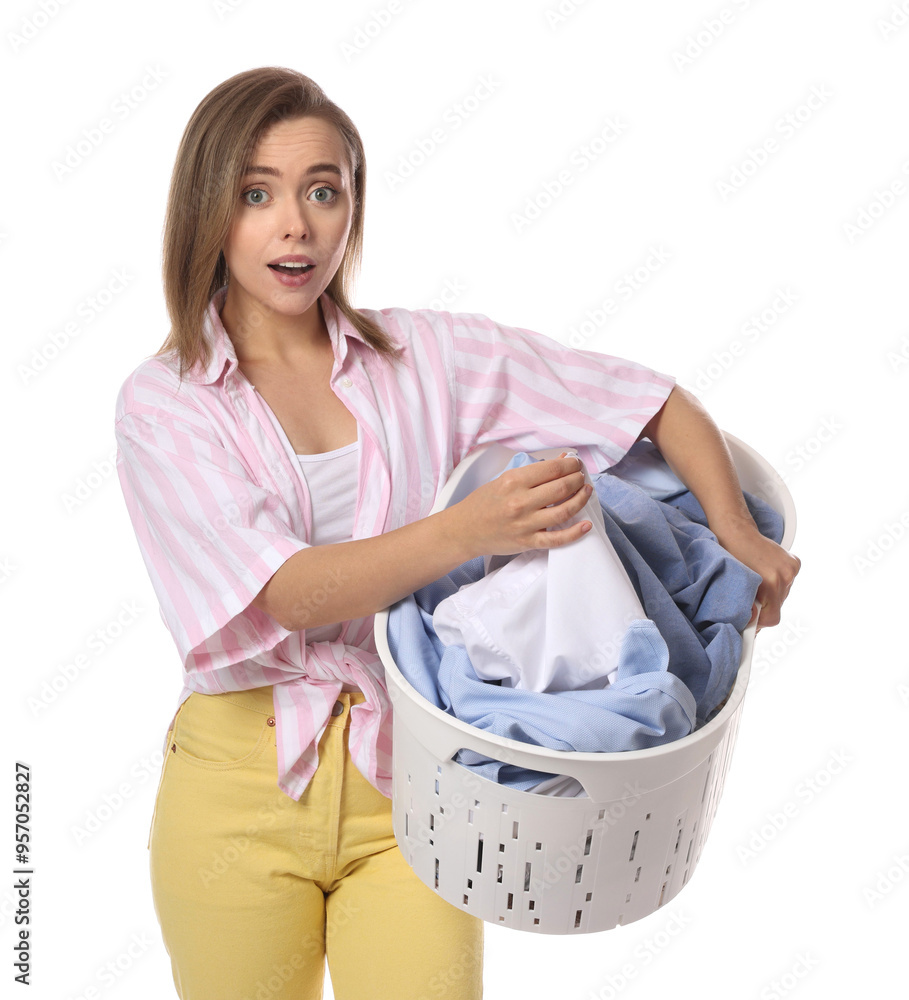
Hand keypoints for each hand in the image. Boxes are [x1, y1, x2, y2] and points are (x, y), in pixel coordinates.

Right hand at [448, 452, 592, 559]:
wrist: (464, 530)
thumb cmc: (483, 503)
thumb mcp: (504, 480)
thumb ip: (533, 472)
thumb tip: (562, 461)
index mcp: (513, 481)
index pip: (551, 469)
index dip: (570, 464)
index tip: (575, 463)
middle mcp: (520, 502)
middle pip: (561, 487)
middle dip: (577, 479)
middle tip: (581, 476)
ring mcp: (525, 524)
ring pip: (564, 511)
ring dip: (581, 499)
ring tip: (586, 492)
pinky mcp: (528, 542)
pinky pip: (557, 539)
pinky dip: (575, 532)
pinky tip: (586, 524)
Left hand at [713, 519, 800, 630]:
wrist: (736, 532)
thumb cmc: (730, 556)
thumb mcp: (733, 585)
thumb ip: (745, 606)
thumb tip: (753, 623)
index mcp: (771, 582)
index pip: (772, 618)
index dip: (759, 622)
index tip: (751, 621)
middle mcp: (784, 575)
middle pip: (778, 607)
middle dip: (764, 607)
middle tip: (750, 598)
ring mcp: (791, 568)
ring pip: (783, 596)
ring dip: (771, 595)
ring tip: (757, 582)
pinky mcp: (794, 562)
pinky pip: (787, 583)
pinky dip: (777, 583)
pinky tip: (766, 574)